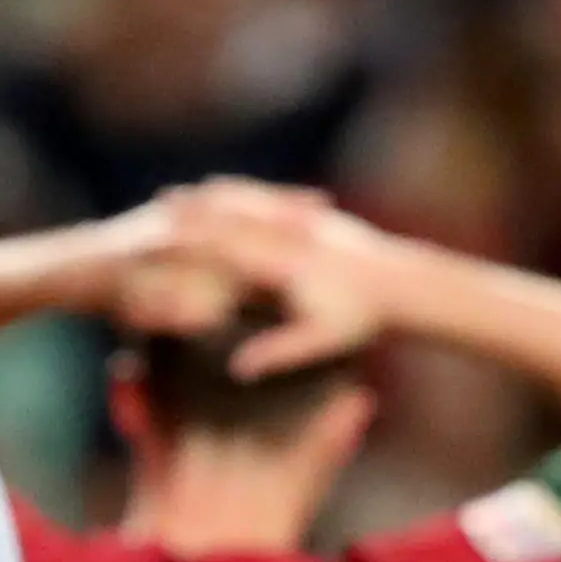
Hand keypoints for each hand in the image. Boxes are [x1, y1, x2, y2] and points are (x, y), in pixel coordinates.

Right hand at [153, 180, 410, 374]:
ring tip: (177, 197)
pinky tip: (222, 192)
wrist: (405, 283)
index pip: (228, 246)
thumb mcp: (320, 341)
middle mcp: (291, 235)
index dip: (192, 240)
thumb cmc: (362, 317)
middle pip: (231, 215)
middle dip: (192, 210)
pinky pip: (269, 197)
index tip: (160, 236)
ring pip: (247, 199)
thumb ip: (276, 353)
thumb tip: (238, 369)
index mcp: (286, 264)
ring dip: (210, 197)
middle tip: (155, 207)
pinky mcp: (315, 215)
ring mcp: (303, 220)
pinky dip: (241, 192)